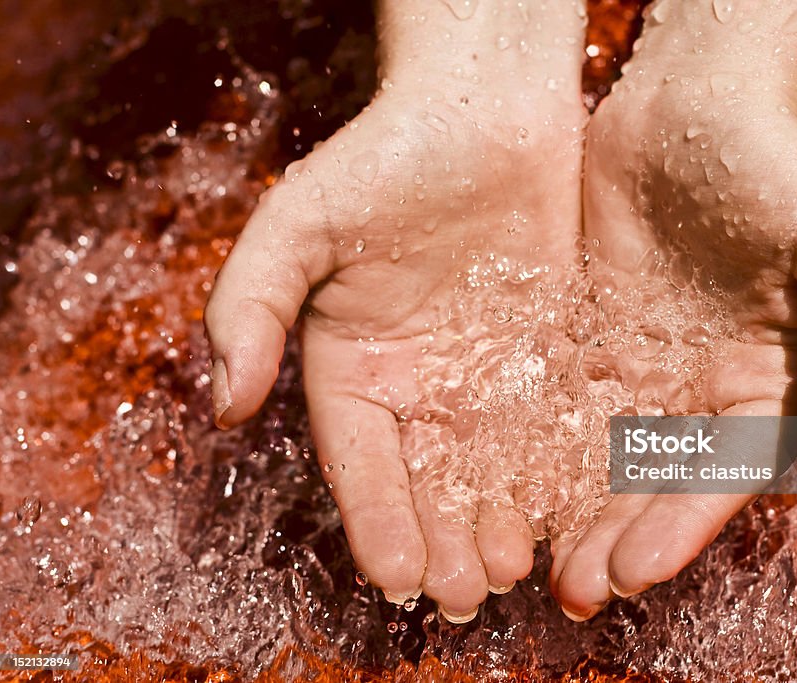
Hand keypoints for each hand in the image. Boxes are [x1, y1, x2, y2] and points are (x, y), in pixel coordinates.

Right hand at [205, 0, 586, 620]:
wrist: (487, 108)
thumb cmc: (386, 156)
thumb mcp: (299, 222)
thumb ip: (250, 305)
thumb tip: (223, 405)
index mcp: (355, 368)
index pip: (362, 461)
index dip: (377, 520)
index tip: (397, 576)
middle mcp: (421, 384)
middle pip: (431, 480)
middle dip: (446, 540)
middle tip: (470, 594)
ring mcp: (488, 375)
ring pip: (496, 467)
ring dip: (504, 521)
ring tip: (519, 569)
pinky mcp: (550, 358)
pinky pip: (556, 425)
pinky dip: (561, 473)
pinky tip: (573, 513)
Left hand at [550, 0, 796, 618]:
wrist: (694, 105)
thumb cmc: (779, 164)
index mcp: (763, 385)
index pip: (723, 474)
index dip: (682, 525)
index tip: (634, 570)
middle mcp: (697, 393)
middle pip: (653, 483)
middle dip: (614, 537)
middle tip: (569, 590)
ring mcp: (635, 369)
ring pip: (594, 456)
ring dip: (564, 510)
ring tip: (524, 562)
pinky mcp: (580, 339)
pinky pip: (548, 401)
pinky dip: (524, 446)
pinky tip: (492, 484)